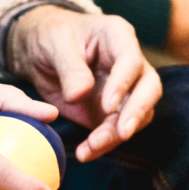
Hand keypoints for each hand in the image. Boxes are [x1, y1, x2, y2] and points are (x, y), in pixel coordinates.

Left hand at [7, 6, 161, 162]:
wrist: (39, 52)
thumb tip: (80, 95)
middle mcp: (129, 63)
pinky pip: (116, 131)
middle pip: (149, 89)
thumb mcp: (55, 44)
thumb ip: (70, 68)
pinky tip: (85, 153)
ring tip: (90, 147)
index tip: (107, 106)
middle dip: (137, 112)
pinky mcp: (112, 111)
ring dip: (116, 135)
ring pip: (136, 115)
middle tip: (122, 133)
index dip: (123, 84)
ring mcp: (125, 89)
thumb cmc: (51, 37)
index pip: (132, 60)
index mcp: (118, 37)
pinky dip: (103, 144)